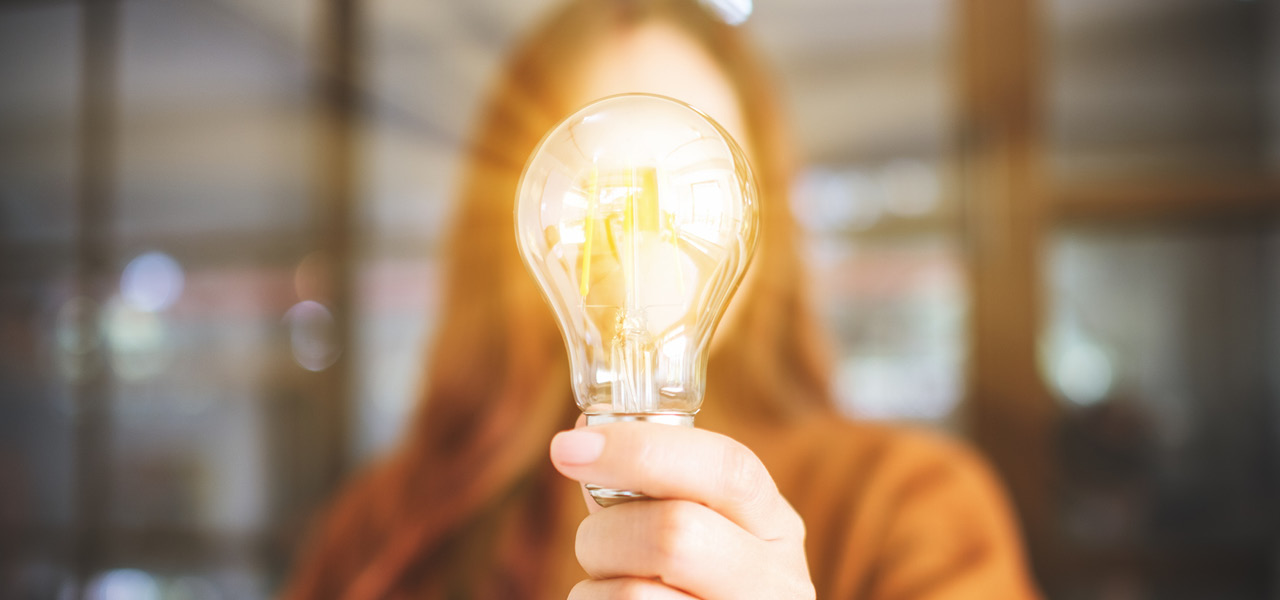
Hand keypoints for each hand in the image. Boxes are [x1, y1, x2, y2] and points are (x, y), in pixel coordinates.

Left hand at [549, 421, 814, 599]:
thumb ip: (652, 486)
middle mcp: (777, 583)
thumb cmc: (696, 585)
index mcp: (775, 526)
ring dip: (595, 586)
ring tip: (614, 589)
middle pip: (676, 534)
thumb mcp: (702, 529)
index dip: (641, 450)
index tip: (569, 447)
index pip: (727, 468)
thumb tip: (586, 431)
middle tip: (594, 543)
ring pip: (633, 595)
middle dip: (608, 531)